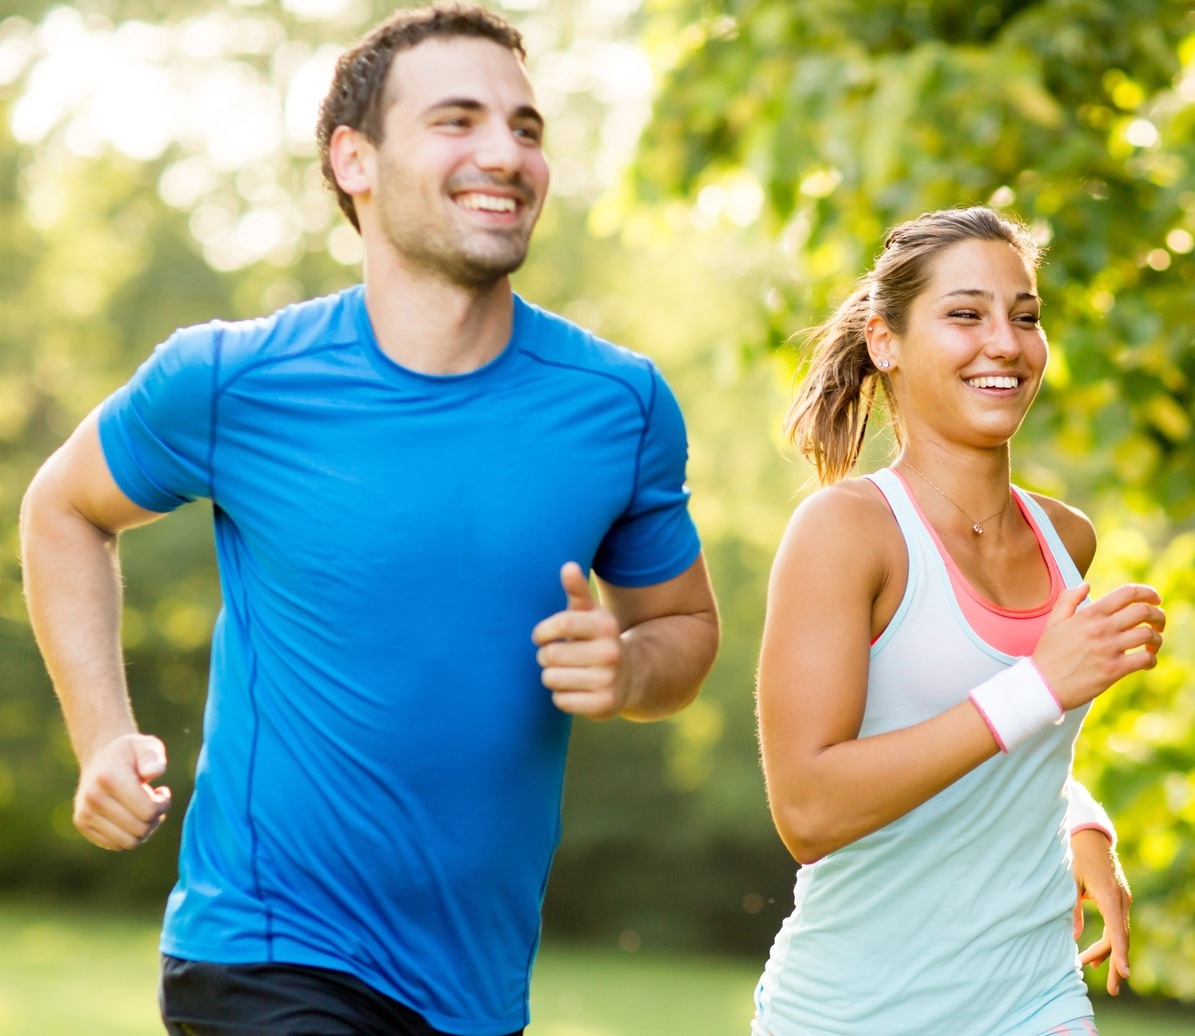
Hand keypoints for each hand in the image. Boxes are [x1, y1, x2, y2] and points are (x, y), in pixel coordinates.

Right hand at [74, 733, 171, 849]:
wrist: (100, 757)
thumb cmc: (130, 753)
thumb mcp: (146, 745)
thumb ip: (153, 757)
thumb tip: (153, 773)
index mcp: (110, 777)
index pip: (147, 810)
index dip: (163, 804)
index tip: (161, 792)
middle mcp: (93, 797)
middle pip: (139, 829)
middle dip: (155, 818)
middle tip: (155, 802)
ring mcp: (85, 813)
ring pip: (128, 842)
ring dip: (144, 830)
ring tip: (145, 811)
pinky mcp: (82, 824)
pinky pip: (115, 845)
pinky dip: (129, 835)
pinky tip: (131, 817)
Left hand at [532, 562, 627, 719]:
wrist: (630, 676)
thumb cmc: (597, 639)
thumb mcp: (590, 613)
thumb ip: (577, 590)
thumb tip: (568, 566)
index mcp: (606, 625)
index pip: (562, 624)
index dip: (542, 631)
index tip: (540, 637)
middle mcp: (610, 652)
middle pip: (550, 655)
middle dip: (545, 656)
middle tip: (555, 657)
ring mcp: (608, 680)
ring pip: (552, 679)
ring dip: (552, 677)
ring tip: (565, 672)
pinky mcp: (604, 705)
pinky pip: (561, 701)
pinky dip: (562, 696)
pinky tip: (576, 689)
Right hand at [1033, 583, 1163, 709]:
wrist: (1043, 685)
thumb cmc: (1048, 654)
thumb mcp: (1053, 621)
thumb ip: (1068, 599)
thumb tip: (1086, 585)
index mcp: (1089, 615)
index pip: (1127, 593)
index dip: (1147, 593)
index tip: (1154, 600)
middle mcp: (1102, 629)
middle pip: (1144, 611)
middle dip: (1158, 614)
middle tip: (1158, 622)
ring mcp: (1109, 649)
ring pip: (1148, 635)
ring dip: (1156, 637)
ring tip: (1152, 643)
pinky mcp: (1114, 670)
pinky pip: (1145, 660)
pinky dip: (1152, 659)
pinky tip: (1146, 660)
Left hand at [1071, 827, 1131, 994]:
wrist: (1089, 835)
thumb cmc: (1075, 855)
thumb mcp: (1068, 880)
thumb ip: (1071, 908)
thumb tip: (1072, 936)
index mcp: (1108, 895)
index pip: (1117, 931)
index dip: (1119, 954)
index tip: (1123, 973)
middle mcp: (1120, 899)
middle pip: (1122, 938)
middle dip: (1116, 964)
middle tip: (1113, 990)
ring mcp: (1122, 899)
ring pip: (1120, 933)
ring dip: (1109, 953)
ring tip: (1096, 972)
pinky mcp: (1118, 898)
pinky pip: (1117, 924)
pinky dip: (1110, 940)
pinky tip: (1099, 955)